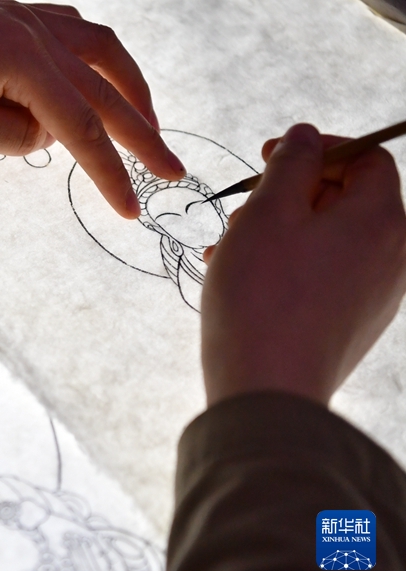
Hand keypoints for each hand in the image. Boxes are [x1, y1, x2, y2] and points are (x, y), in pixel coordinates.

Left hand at [0, 0, 185, 217]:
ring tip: (148, 125)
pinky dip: (95, 56)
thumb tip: (44, 134)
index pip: (80, 129)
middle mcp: (31, 31)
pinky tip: (97, 76)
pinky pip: (70, 28)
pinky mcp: (5, 12)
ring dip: (131, 88)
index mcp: (20, 61)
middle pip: (105, 88)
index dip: (109, 174)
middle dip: (143, 135)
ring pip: (99, 48)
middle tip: (173, 171)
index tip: (131, 210)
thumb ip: (9, 136)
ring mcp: (20, 15)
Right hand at [201, 124, 405, 405]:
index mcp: (382, 219)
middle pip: (345, 200)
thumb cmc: (263, 295)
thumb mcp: (269, 211)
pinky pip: (324, 276)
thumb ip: (292, 163)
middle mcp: (393, 256)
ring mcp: (377, 295)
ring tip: (227, 251)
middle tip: (240, 211)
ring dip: (279, 232)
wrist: (267, 389)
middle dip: (289, 195)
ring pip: (328, 240)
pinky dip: (287, 266)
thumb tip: (306, 136)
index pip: (365, 158)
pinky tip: (241, 279)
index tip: (268, 158)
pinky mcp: (354, 325)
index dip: (317, 148)